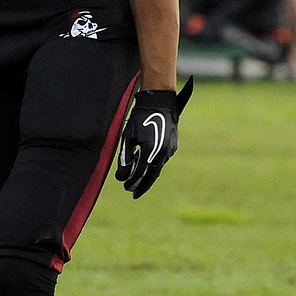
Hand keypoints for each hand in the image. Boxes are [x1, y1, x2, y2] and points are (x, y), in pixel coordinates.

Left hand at [116, 76, 193, 199]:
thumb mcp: (128, 136)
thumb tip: (121, 176)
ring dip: (148, 175)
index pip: (140, 173)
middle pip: (151, 175)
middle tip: (133, 192)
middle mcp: (162, 153)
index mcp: (149, 150)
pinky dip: (154, 165)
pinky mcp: (173, 146)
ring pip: (157, 167)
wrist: (159, 103)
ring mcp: (170, 150)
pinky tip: (147, 166)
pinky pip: (162, 159)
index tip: (126, 188)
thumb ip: (125, 158)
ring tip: (138, 180)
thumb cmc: (139, 118)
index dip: (132, 182)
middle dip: (142, 185)